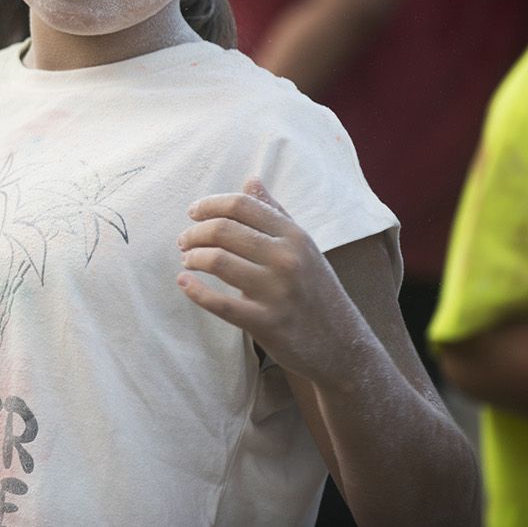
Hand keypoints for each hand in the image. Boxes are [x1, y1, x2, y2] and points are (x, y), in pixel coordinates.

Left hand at [177, 177, 372, 383]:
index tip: (193, 213)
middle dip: (194, 232)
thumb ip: (275, 214)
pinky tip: (184, 282)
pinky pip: (219, 303)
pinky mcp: (266, 323)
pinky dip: (194, 290)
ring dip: (192, 258)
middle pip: (223, 229)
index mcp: (295, 236)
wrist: (343, 346)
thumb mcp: (303, 247)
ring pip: (217, 261)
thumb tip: (251, 180)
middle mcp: (288, 259)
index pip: (242, 205)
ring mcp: (277, 292)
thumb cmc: (315, 290)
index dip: (210, 205)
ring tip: (188, 260)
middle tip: (184, 241)